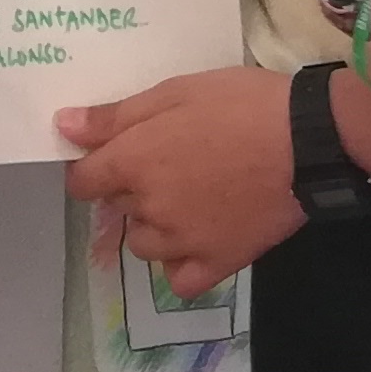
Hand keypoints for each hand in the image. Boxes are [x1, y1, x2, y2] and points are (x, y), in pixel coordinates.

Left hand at [62, 66, 305, 302]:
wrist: (308, 140)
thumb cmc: (240, 104)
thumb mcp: (174, 92)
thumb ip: (114, 116)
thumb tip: (62, 127)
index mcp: (133, 163)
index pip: (83, 181)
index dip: (92, 166)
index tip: (115, 153)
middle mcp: (150, 209)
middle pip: (119, 207)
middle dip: (132, 187)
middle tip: (172, 160)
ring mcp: (183, 242)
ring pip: (144, 245)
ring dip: (154, 225)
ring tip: (188, 197)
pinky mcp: (219, 263)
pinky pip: (179, 280)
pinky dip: (181, 263)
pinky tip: (198, 239)